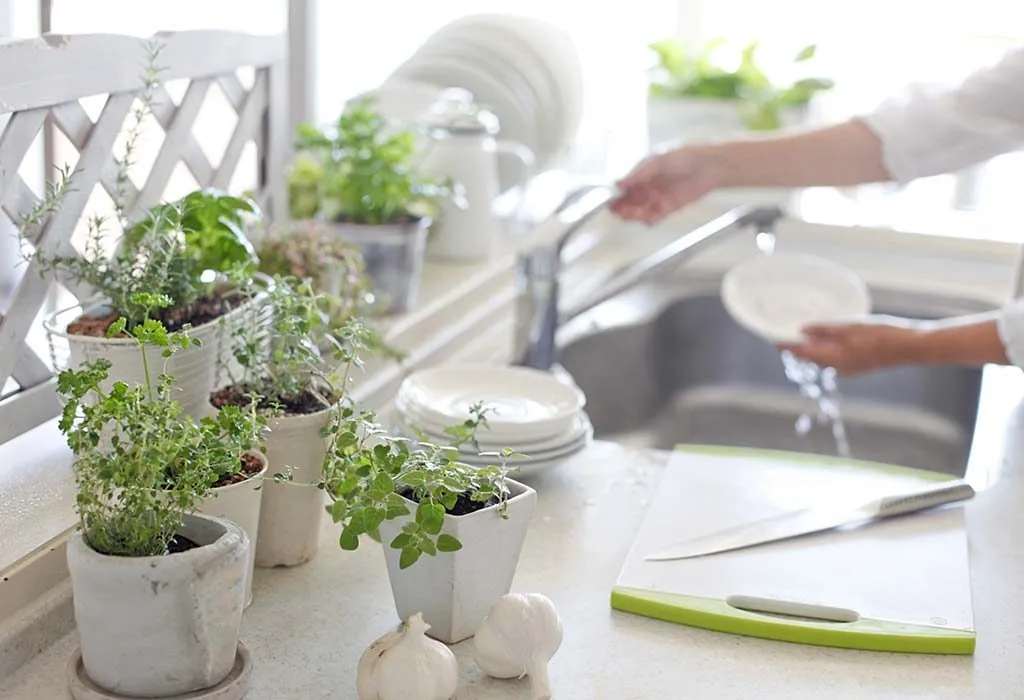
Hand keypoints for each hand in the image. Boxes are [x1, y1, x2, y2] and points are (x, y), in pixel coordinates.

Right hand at [609, 147, 728, 224]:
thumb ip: (639, 173)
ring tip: (632, 213)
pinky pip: (653, 218)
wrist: (710, 165)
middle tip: (619, 210)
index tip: (609, 199)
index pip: (623, 186)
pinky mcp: (668, 208)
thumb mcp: (658, 160)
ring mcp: (657, 197)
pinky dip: (647, 219)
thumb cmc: (686, 155)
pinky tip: (645, 217)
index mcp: (642, 172)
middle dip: (622, 207)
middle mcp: (647, 186)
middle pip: (628, 201)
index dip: (615, 194)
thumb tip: (620, 182)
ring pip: (638, 211)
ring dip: (633, 214)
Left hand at [779, 321, 921, 374]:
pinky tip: (827, 341)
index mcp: (833, 358)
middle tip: (785, 334)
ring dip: (811, 350)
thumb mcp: (850, 327)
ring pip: (822, 360)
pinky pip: (834, 360)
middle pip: (809, 358)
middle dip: (796, 348)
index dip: (785, 346)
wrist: (909, 347)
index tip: (773, 338)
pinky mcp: (857, 366)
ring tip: (802, 336)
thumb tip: (803, 330)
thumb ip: (825, 330)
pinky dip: (825, 351)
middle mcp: (837, 367)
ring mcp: (848, 368)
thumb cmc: (881, 335)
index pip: (801, 353)